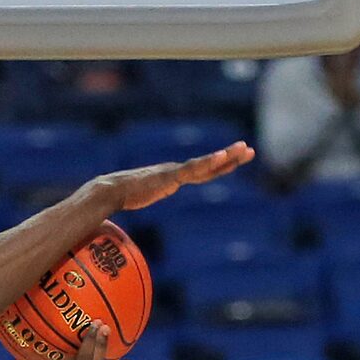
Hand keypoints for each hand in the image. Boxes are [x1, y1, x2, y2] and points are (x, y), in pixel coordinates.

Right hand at [99, 142, 254, 212]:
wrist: (110, 190)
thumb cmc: (122, 195)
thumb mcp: (142, 197)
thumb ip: (148, 195)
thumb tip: (141, 209)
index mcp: (173, 176)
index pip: (202, 171)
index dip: (221, 165)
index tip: (237, 158)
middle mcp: (177, 171)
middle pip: (209, 165)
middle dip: (231, 157)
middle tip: (249, 149)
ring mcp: (174, 173)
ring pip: (206, 165)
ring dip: (226, 157)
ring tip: (243, 150)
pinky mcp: (169, 176)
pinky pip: (192, 169)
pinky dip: (208, 162)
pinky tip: (221, 157)